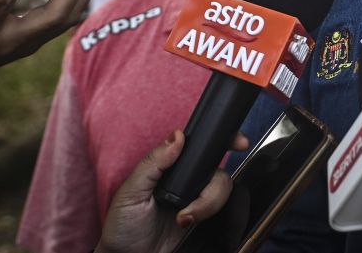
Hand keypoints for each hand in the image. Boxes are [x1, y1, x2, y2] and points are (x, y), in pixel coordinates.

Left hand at [96, 129, 248, 252]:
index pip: (199, 147)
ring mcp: (197, 199)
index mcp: (171, 167)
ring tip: (182, 217)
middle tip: (198, 199)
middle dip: (214, 184)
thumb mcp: (131, 191)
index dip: (223, 140)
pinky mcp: (204, 218)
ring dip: (207, 203)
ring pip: (223, 188)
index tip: (238, 142)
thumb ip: (153, 162)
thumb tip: (177, 136)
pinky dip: (208, 213)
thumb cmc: (123, 225)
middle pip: (218, 169)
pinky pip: (223, 209)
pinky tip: (188, 222)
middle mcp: (188, 181)